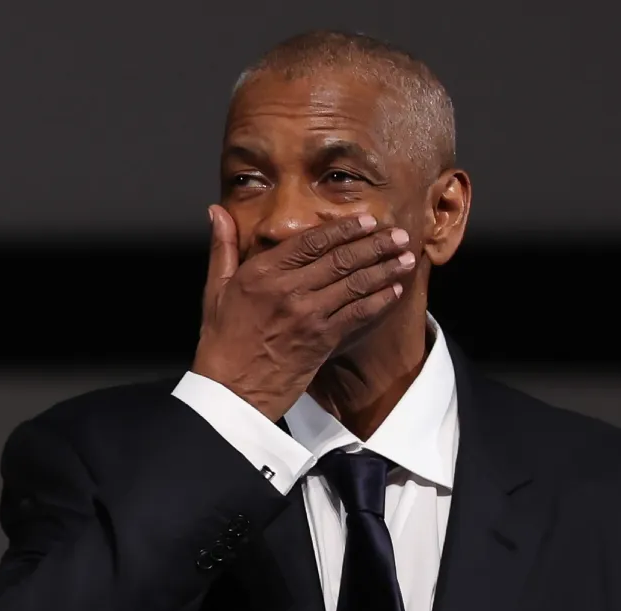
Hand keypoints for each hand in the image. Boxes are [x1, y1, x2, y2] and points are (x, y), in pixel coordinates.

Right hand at [193, 205, 417, 419]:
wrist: (231, 390)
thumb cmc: (222, 340)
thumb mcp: (214, 288)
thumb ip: (223, 247)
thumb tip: (217, 211)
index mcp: (262, 272)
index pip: (311, 241)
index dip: (344, 228)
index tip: (367, 219)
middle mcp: (288, 289)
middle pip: (340, 258)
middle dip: (374, 245)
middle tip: (399, 235)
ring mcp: (308, 315)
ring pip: (354, 284)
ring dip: (384, 269)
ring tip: (405, 258)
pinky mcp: (322, 339)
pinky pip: (357, 314)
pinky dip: (378, 301)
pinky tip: (394, 290)